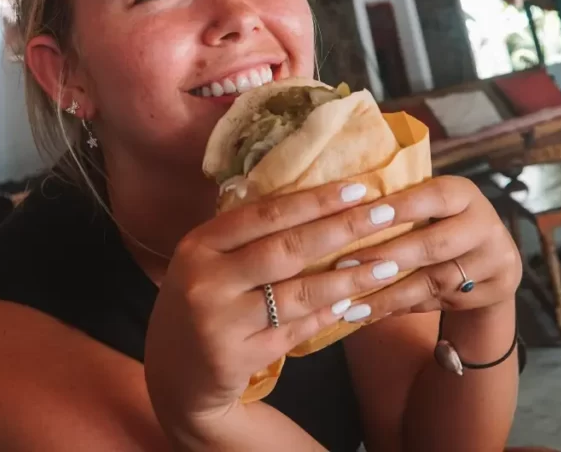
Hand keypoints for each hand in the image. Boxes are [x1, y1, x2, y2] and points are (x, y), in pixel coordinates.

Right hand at [144, 178, 445, 444]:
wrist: (174, 374)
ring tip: (387, 264)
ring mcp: (220, 322)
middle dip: (342, 230)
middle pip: (286, 249)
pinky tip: (357, 303)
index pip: (265, 214)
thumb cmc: (203, 301)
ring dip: (347, 278)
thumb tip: (320, 202)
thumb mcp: (209, 260)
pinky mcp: (237, 357)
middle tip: (386, 215)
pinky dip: (327, 315)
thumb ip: (249, 235)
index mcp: (199, 245)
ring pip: (297, 294)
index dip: (314, 200)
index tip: (358, 187)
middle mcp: (206, 280)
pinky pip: (294, 331)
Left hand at [328, 175, 521, 318]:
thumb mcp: (430, 204)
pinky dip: (400, 308)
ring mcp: (494, 261)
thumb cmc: (441, 222)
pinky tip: (370, 313)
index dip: (400, 208)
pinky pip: (437, 302)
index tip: (360, 217)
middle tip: (342, 266)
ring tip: (350, 304)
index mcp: (465, 194)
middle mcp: (485, 225)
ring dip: (387, 294)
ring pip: (433, 281)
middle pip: (434, 245)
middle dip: (385, 257)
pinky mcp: (493, 292)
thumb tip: (340, 205)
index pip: (434, 197)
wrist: (493, 257)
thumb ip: (399, 203)